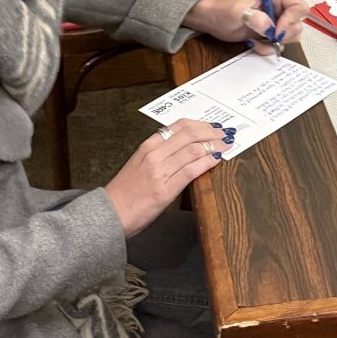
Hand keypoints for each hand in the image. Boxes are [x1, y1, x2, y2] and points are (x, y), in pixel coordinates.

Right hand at [105, 120, 228, 235]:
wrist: (110, 213)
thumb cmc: (125, 191)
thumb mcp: (140, 164)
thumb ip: (160, 154)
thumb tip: (184, 148)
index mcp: (148, 146)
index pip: (179, 126)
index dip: (200, 123)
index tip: (212, 125)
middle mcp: (154, 154)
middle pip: (190, 134)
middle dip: (211, 131)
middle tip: (224, 132)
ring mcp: (160, 171)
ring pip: (194, 150)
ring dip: (215, 146)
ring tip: (226, 145)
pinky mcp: (165, 189)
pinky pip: (192, 170)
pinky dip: (208, 162)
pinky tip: (217, 160)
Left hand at [185, 0, 307, 55]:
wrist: (212, 20)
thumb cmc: (222, 9)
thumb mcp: (238, 12)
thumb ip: (255, 17)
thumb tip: (269, 27)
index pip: (298, 7)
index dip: (291, 20)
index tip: (277, 30)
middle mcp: (278, 8)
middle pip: (298, 24)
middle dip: (285, 34)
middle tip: (270, 37)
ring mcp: (275, 22)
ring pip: (291, 36)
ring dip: (277, 43)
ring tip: (260, 41)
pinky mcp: (270, 34)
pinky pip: (279, 45)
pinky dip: (269, 48)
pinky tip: (256, 44)